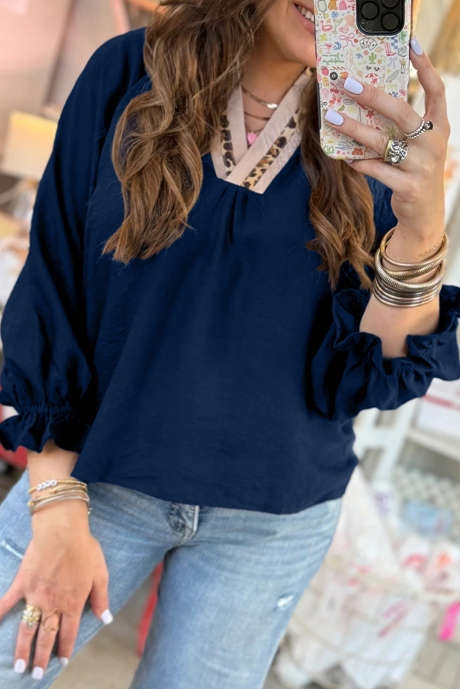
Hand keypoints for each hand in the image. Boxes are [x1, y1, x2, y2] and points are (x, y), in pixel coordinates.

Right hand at [0, 502, 111, 678]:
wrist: (62, 532)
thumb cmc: (84, 550)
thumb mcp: (100, 574)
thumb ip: (101, 598)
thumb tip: (105, 618)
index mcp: (72, 604)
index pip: (68, 633)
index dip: (65, 649)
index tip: (61, 661)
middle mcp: (53, 605)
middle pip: (46, 637)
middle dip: (42, 658)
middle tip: (36, 675)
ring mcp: (35, 596)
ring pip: (27, 628)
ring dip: (22, 648)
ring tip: (19, 666)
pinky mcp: (22, 584)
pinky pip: (7, 602)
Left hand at [324, 37, 450, 239]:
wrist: (424, 215)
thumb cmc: (415, 171)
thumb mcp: (417, 146)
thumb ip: (401, 127)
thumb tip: (366, 101)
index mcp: (439, 127)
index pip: (436, 90)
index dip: (425, 66)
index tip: (410, 44)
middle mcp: (433, 143)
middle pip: (401, 112)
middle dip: (373, 95)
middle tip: (347, 83)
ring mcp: (422, 166)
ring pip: (382, 142)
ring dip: (354, 129)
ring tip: (332, 117)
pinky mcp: (407, 186)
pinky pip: (376, 169)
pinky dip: (358, 162)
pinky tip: (343, 156)